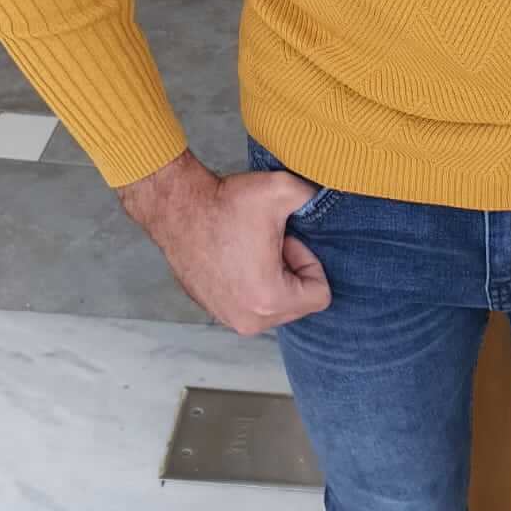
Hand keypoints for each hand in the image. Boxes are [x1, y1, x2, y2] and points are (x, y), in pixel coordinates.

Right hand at [118, 150, 330, 334]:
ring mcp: (228, 318)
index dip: (309, 262)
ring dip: (273, 275)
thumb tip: (333, 200)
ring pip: (275, 304)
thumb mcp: (283, 190)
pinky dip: (252, 281)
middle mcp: (248, 320)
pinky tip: (237, 254)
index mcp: (269, 300)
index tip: (286, 241)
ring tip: (252, 247)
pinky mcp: (215, 310)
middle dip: (292, 271)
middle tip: (270, 242)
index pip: (320, 295)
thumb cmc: (225, 202)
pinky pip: (252, 303)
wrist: (177, 206)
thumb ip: (318, 198)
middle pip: (298, 303)